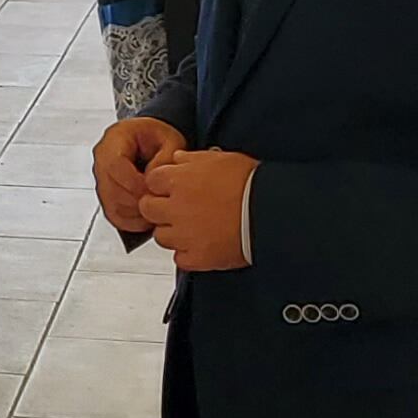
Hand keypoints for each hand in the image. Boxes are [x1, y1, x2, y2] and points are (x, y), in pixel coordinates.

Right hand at [93, 118, 181, 234]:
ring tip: (156, 209)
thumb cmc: (159, 140)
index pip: (114, 164)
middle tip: (158, 203)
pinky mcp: (107, 197)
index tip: (153, 190)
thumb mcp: (170, 140)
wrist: (153, 144)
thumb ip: (165, 158)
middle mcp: (103, 159)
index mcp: (115, 138)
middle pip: (110, 188)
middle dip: (136, 201)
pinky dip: (132, 222)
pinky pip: (114, 216)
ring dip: (136, 213)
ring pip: (111, 205)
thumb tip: (153, 180)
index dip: (133, 181)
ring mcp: (102, 180)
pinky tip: (149, 217)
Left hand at [142, 146, 258, 271]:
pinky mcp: (198, 257)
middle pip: (149, 209)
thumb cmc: (250, 183)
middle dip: (158, 207)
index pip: (151, 181)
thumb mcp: (221, 159)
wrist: (269, 212)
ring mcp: (185, 235)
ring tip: (190, 228)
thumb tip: (178, 159)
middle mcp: (176, 208)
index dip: (160, 184)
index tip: (168, 188)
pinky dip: (187, 254)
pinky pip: (180, 259)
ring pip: (161, 236)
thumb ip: (193, 159)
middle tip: (174, 208)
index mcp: (179, 180)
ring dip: (171, 232)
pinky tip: (200, 245)